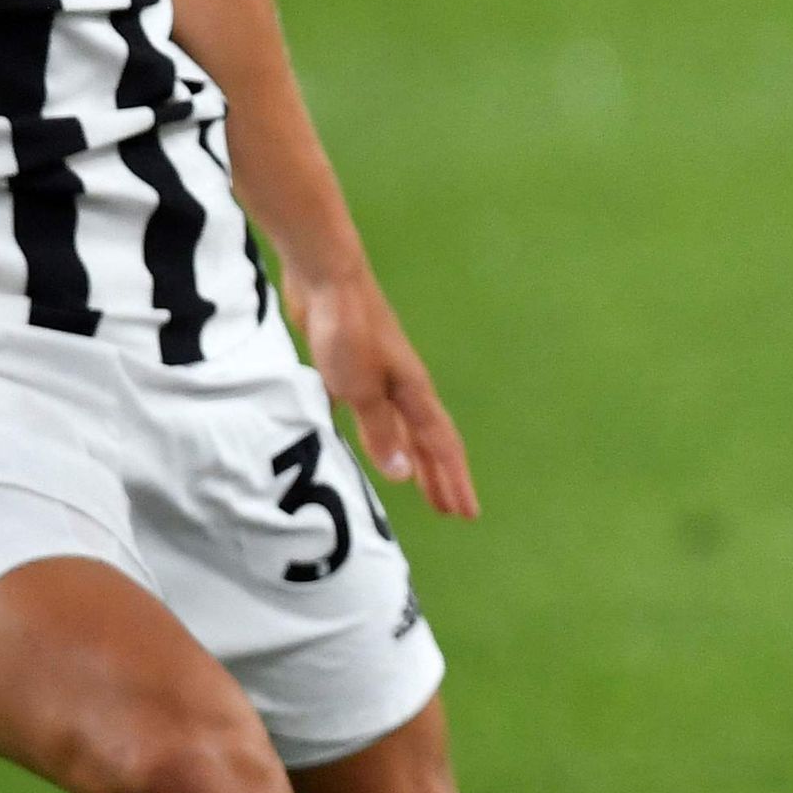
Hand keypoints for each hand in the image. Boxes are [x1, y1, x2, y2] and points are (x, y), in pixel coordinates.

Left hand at [289, 270, 479, 519]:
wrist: (326, 278)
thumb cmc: (347, 330)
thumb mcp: (361, 387)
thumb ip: (380, 430)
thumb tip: (403, 476)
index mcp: (412, 393)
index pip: (440, 446)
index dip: (453, 481)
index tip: (466, 514)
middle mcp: (403, 388)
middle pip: (427, 441)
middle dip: (441, 477)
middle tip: (451, 511)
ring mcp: (381, 376)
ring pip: (402, 428)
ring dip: (412, 459)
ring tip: (418, 484)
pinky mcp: (354, 368)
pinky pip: (376, 414)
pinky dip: (380, 436)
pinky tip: (373, 443)